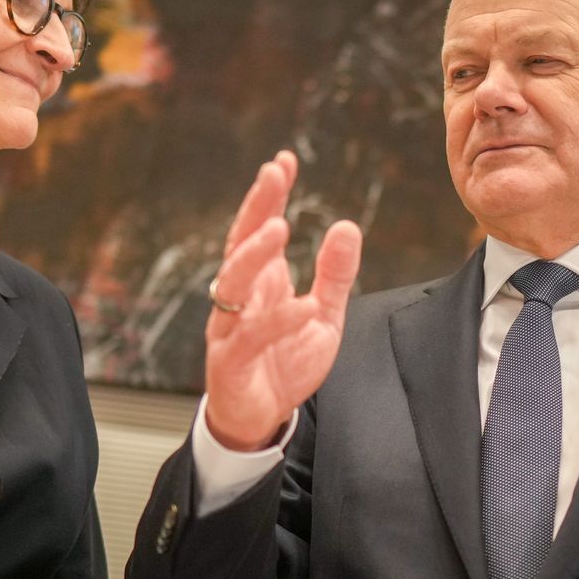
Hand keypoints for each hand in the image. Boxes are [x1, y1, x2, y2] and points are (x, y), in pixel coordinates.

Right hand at [203, 151, 362, 450]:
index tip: (284, 161)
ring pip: (231, 282)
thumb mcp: (324, 314)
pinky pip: (251, 336)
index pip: (260, 227)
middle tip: (272, 174)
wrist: (260, 418)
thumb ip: (335, 275)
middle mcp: (239, 296)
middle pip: (240, 242)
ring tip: (278, 227)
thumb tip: (347, 226)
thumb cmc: (285, 361)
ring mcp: (230, 326)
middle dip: (255, 207)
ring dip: (253, 254)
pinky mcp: (232, 360)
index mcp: (260, 280)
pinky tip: (302, 305)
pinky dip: (277, 320)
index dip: (269, 194)